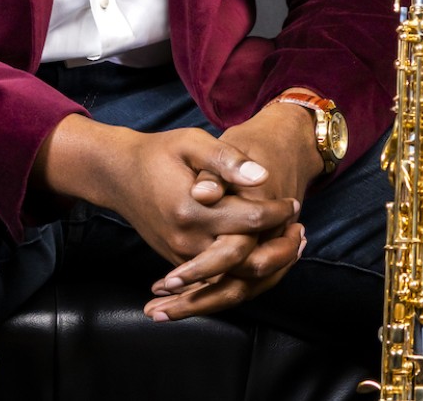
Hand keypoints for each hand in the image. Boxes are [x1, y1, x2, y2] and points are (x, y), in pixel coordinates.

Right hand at [143, 102, 325, 320]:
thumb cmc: (159, 153)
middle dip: (280, 249)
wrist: (120, 175)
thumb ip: (225, 160)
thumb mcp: (191, 142)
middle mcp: (186, 240)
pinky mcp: (178, 262)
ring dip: (267, 265)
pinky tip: (266, 252)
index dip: (277, 212)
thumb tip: (261, 175)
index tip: (293, 202)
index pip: (249, 220)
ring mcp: (181, 256)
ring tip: (293, 244)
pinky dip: (245, 271)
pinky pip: (218, 279)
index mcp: (192, 209)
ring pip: (233, 277)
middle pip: (246, 259)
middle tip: (302, 231)